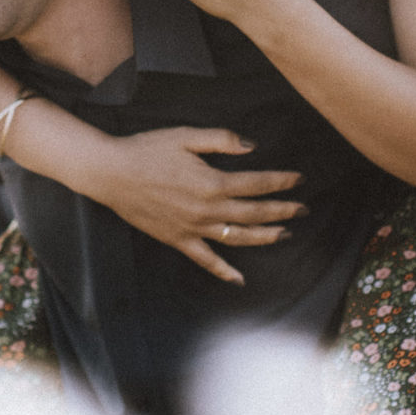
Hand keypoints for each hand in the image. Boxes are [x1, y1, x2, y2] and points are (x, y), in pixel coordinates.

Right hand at [92, 125, 305, 284]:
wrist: (111, 173)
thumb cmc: (147, 150)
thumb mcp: (186, 135)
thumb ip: (221, 139)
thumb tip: (251, 145)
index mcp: (213, 182)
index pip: (258, 184)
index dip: (282, 181)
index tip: (299, 179)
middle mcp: (208, 210)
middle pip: (255, 213)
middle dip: (283, 211)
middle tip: (303, 209)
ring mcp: (193, 228)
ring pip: (238, 238)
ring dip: (265, 237)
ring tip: (285, 234)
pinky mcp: (178, 240)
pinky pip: (205, 260)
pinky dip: (224, 271)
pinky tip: (240, 279)